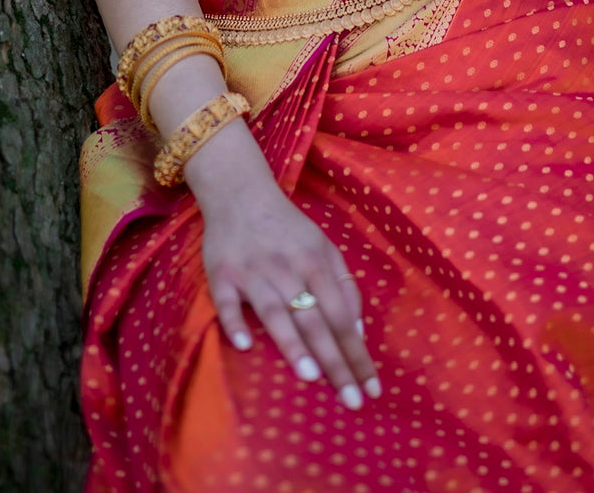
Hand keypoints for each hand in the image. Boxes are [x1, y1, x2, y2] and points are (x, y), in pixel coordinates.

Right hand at [200, 176, 380, 408]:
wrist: (240, 192)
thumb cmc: (287, 228)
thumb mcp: (323, 246)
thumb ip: (343, 284)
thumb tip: (357, 330)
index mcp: (315, 261)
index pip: (341, 315)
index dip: (357, 352)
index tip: (372, 389)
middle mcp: (287, 268)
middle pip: (315, 319)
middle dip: (335, 361)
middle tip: (352, 400)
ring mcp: (253, 271)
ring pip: (275, 311)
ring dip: (293, 343)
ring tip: (311, 376)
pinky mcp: (222, 274)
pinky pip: (228, 302)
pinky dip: (235, 322)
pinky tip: (244, 345)